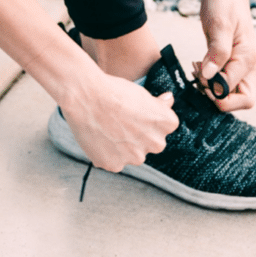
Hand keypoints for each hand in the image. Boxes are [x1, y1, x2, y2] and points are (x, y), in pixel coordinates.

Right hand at [62, 74, 177, 172]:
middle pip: (150, 143)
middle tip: (123, 121)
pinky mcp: (115, 165)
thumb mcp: (142, 93)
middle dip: (141, 136)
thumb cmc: (114, 91)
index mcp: (167, 124)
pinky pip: (114, 161)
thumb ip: (159, 104)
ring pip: (133, 154)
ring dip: (125, 146)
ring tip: (108, 127)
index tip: (136, 112)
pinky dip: (108, 152)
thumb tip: (169, 101)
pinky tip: (100, 137)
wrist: (86, 97)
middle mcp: (155, 143)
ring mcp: (135, 157)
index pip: (164, 127)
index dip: (149, 119)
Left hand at [197, 0, 255, 111]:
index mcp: (248, 59)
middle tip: (200, 79)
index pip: (236, 93)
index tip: (200, 74)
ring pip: (232, 94)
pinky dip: (210, 81)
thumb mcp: (219, 24)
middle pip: (242, 101)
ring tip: (197, 70)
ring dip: (212, 90)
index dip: (215, 91)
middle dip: (219, 98)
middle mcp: (247, 65)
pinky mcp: (230, 62)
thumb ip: (217, 52)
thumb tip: (209, 77)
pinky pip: (223, 83)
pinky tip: (198, 66)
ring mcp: (240, 65)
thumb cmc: (224, 2)